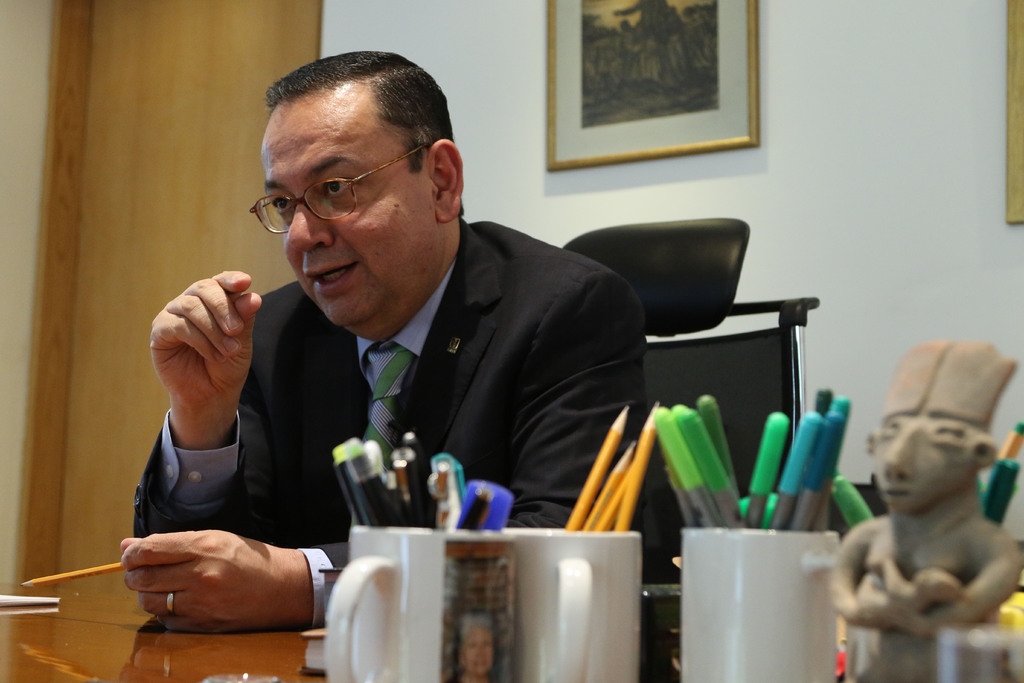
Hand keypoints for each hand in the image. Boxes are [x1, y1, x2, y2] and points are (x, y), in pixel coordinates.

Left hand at [121, 531, 312, 631]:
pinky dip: (165, 611)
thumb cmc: (248, 558)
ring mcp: (202, 603)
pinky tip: (177, 601)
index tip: (130, 556)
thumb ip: (171, 543)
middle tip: (139, 571)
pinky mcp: (203, 625)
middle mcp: (201, 575)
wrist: (282, 587)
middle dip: (134, 575)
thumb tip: (128, 545)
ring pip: (150, 602)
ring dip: (147, 594)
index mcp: (204, 547)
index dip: (131, 554)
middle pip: (143, 578)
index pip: (149, 551)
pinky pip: (166, 620)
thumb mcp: (214, 539)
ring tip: (158, 587)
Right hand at [150, 272, 261, 448]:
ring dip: (214, 330)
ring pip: (191, 306)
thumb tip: (252, 296)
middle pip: (205, 288)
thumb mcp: (242, 342)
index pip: (221, 281)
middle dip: (224, 308)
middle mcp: (192, 301)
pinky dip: (199, 340)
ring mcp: (174, 314)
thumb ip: (244, 319)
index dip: (231, 279)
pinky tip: (212, 355)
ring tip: (229, 350)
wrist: (211, 395)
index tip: (244, 283)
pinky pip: (178, 325)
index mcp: (214, 300)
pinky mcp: (160, 330)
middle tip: (236, 330)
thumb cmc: (227, 365)